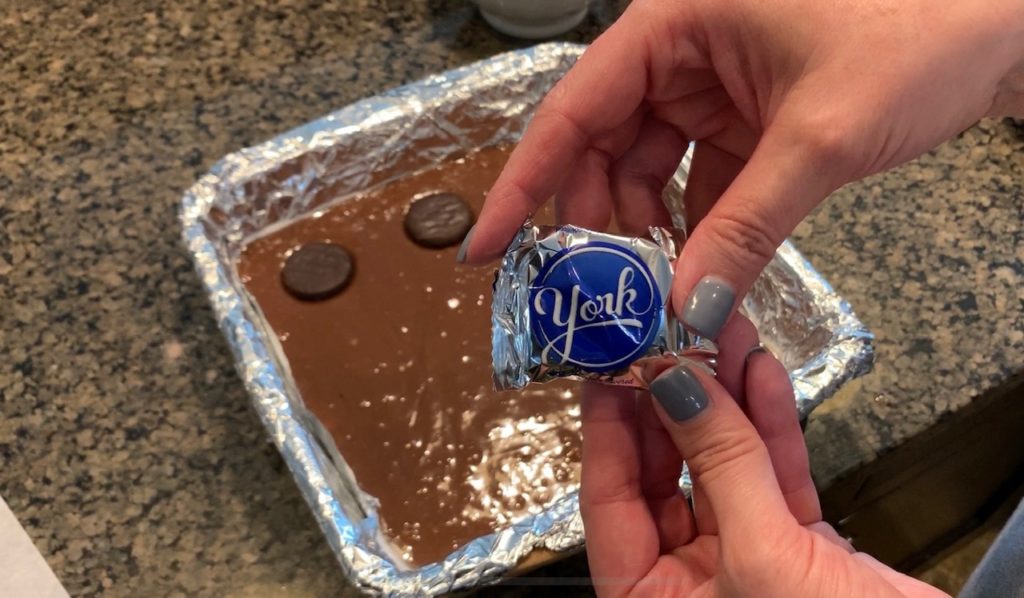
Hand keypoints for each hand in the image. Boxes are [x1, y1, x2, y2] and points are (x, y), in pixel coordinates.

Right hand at [463, 0, 1023, 338]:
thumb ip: (745, 228)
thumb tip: (684, 312)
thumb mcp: (820, 137)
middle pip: (604, 151)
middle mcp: (678, 51)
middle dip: (598, 230)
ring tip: (642, 304)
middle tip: (589, 304)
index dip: (525, 182)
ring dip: (646, 240)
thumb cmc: (921, 31)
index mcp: (673, 21)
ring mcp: (711, 88)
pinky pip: (697, 184)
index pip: (573, 108)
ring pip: (648, 174)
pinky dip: (692, 234)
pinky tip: (690, 281)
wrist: (1004, 23)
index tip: (485, 247)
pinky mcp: (745, 121)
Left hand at [578, 316, 948, 596]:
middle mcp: (685, 581)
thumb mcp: (761, 554)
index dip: (608, 429)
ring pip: (723, 467)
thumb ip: (720, 465)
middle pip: (665, 475)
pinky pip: (773, 477)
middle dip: (677, 402)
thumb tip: (673, 384)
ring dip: (728, 403)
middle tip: (675, 337)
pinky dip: (772, 427)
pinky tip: (763, 373)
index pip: (609, 500)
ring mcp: (742, 560)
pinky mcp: (796, 548)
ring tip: (724, 335)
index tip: (611, 364)